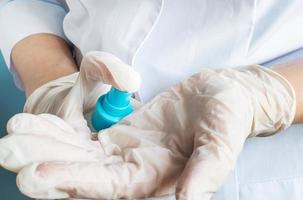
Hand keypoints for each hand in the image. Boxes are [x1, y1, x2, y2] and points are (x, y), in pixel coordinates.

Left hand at [0, 64, 294, 199]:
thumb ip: (207, 169)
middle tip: (8, 152)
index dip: (77, 181)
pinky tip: (37, 122)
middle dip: (47, 163)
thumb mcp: (222, 140)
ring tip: (13, 133)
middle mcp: (136, 169)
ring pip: (79, 152)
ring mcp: (125, 151)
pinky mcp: (120, 133)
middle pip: (85, 172)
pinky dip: (62, 129)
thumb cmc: (227, 117)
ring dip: (47, 145)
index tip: (39, 173)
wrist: (222, 97)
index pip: (112, 187)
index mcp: (159, 176)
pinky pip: (85, 134)